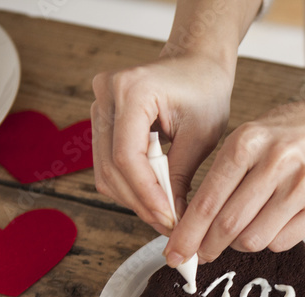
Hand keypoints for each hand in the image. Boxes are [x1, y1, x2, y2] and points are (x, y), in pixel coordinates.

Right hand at [91, 52, 233, 233]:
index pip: (126, 156)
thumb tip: (171, 218)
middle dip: (141, 202)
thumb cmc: (205, 90)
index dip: (146, 193)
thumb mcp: (201, 135)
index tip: (168, 219)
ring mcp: (99, 107)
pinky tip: (154, 199)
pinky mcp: (102, 120)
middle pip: (110, 167)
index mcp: (132, 90)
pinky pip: (108, 164)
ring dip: (134, 199)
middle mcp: (106, 95)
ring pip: (105, 170)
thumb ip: (181, 175)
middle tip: (169, 226)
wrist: (196, 63)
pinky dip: (131, 186)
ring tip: (164, 215)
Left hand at [164, 96, 304, 266]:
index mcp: (248, 142)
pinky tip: (266, 226)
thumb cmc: (283, 135)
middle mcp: (277, 163)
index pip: (208, 200)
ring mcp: (304, 186)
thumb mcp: (246, 139)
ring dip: (237, 244)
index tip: (175, 252)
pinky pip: (281, 242)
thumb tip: (192, 229)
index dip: (188, 233)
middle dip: (207, 246)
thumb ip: (220, 179)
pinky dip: (266, 241)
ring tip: (235, 235)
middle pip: (229, 225)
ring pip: (254, 239)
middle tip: (198, 254)